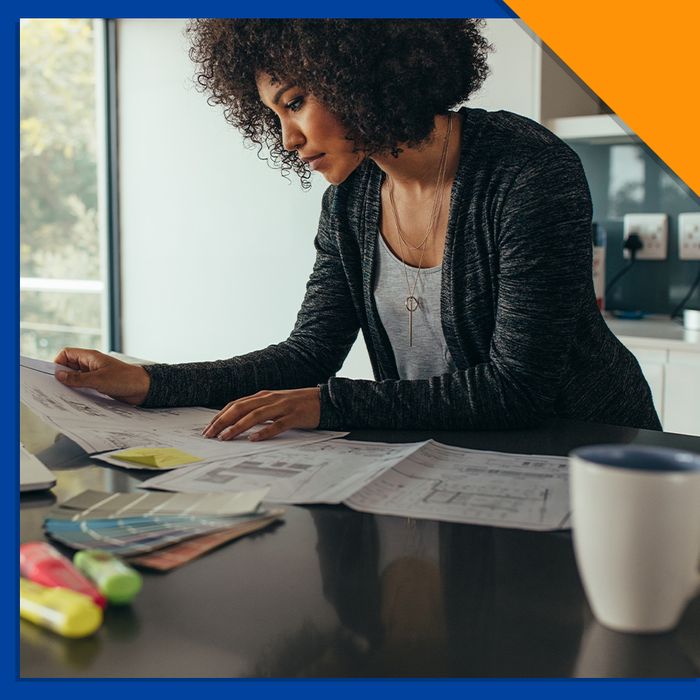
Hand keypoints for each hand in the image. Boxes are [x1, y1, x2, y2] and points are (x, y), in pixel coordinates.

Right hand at [53, 347, 150, 405]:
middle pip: (70, 366)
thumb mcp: (98, 380)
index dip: (58, 362)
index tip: (55, 376)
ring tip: (67, 395)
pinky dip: (80, 391)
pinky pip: (85, 386)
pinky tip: (78, 399)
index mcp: (90, 357)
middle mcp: (91, 364)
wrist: (144, 388)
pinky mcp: (100, 384)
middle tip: (58, 388)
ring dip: (72, 385)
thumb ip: (77, 379)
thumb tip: (59, 376)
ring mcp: (96, 374)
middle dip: (63, 376)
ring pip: (77, 377)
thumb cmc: (125, 379)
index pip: (67, 354)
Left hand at [202, 387, 320, 441]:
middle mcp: (270, 399)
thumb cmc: (298, 404)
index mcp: (264, 395)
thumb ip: (259, 410)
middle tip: (210, 435)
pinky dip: (264, 431)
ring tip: (225, 438)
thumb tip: (238, 422)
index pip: (236, 404)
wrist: (324, 400)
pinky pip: (277, 424)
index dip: (220, 416)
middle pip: (241, 408)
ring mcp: (282, 407)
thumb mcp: (276, 404)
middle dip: (223, 421)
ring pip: (255, 415)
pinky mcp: (295, 416)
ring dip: (238, 427)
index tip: (208, 428)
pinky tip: (254, 439)